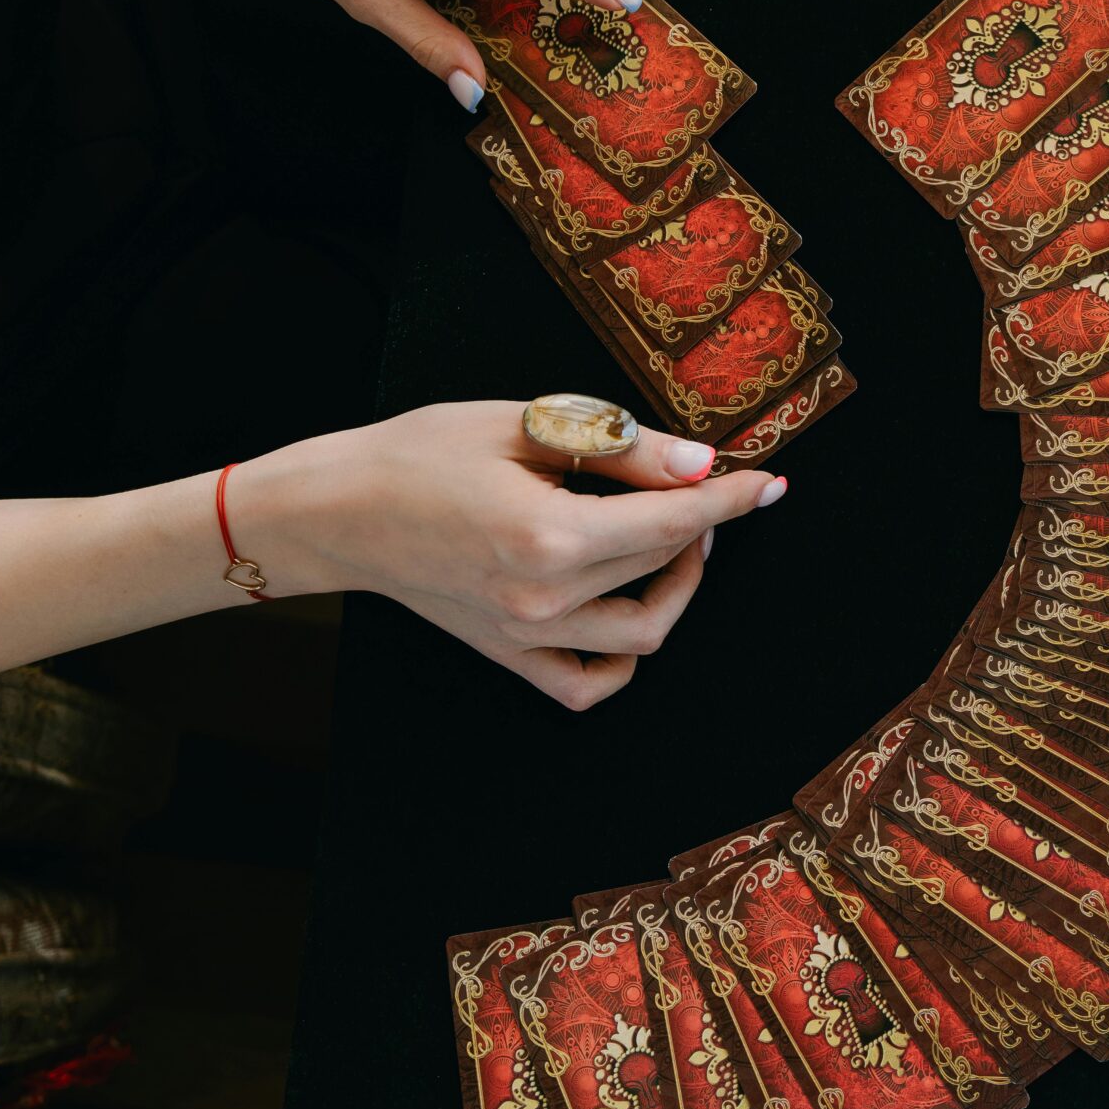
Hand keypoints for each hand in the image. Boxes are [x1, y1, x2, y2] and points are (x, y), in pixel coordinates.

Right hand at [235, 401, 781, 708]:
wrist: (339, 510)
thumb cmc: (421, 452)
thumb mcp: (524, 425)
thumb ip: (619, 450)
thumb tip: (698, 465)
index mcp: (550, 535)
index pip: (671, 522)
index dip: (729, 500)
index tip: (769, 482)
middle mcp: (544, 599)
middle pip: (660, 571)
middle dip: (702, 527)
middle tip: (704, 488)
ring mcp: (525, 636)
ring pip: (640, 635)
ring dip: (675, 589)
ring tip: (675, 542)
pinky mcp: (506, 652)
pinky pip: (584, 683)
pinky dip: (622, 658)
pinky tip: (628, 608)